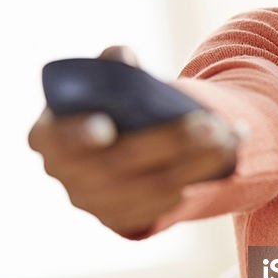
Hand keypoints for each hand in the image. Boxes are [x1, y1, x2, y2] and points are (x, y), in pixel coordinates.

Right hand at [27, 44, 239, 236]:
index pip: (58, 140)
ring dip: (196, 164)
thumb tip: (122, 58)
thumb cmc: (103, 105)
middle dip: (169, 143)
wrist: (111, 147)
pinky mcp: (123, 219)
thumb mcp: (100, 83)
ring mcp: (95, 202)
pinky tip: (223, 160)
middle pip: (121, 164)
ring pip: (151, 188)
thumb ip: (109, 68)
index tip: (104, 127)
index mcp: (48, 136)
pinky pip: (164, 205)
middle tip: (209, 124)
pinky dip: (196, 181)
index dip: (78, 136)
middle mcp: (66, 175)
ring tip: (229, 138)